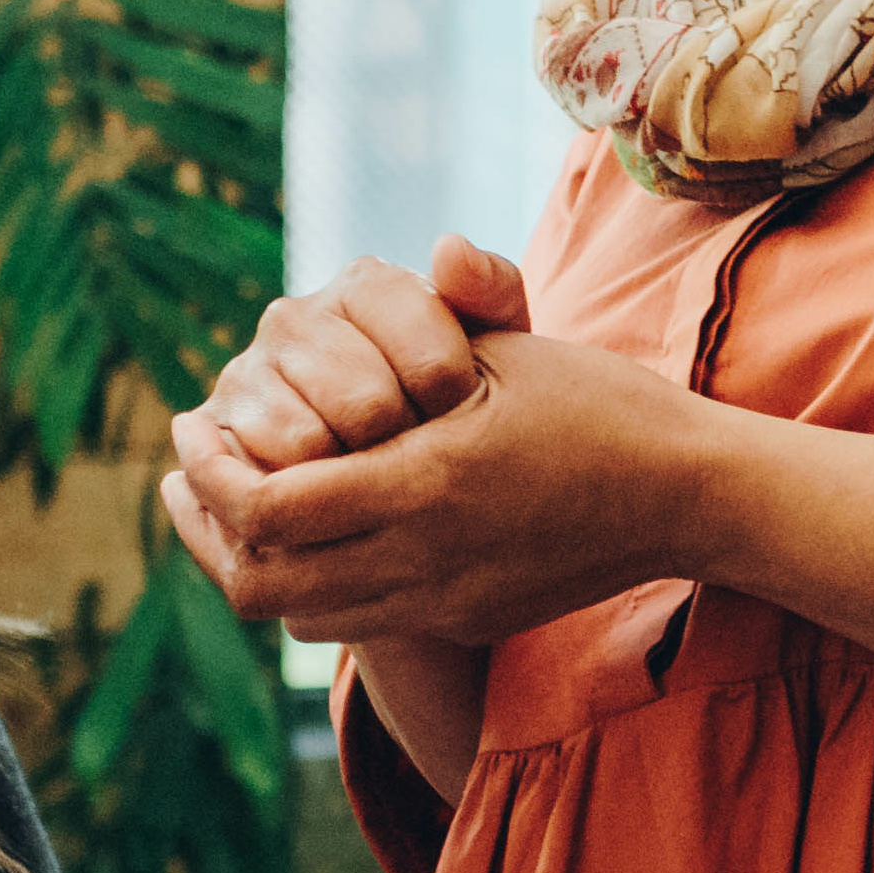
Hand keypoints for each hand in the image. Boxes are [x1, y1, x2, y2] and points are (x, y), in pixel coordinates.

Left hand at [167, 310, 695, 648]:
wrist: (685, 499)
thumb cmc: (601, 405)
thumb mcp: (519, 348)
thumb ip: (449, 312)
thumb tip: (428, 251)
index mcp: (424, 486)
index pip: (269, 510)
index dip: (211, 475)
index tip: (193, 426)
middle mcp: (422, 561)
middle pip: (261, 582)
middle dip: (207, 530)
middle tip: (187, 475)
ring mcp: (440, 601)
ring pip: (299, 616)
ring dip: (251, 564)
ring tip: (231, 504)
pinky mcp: (458, 619)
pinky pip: (353, 621)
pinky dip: (309, 583)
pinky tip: (305, 530)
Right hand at [192, 239, 526, 470]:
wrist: (371, 468)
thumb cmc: (445, 403)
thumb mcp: (491, 351)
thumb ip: (491, 292)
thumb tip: (447, 248)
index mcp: (366, 284)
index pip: (429, 359)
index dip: (457, 413)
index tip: (464, 427)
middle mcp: (295, 316)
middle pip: (370, 408)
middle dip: (406, 452)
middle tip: (421, 464)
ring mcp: (247, 369)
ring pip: (313, 445)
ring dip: (353, 481)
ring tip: (376, 481)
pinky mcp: (210, 427)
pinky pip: (265, 481)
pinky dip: (302, 505)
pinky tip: (332, 502)